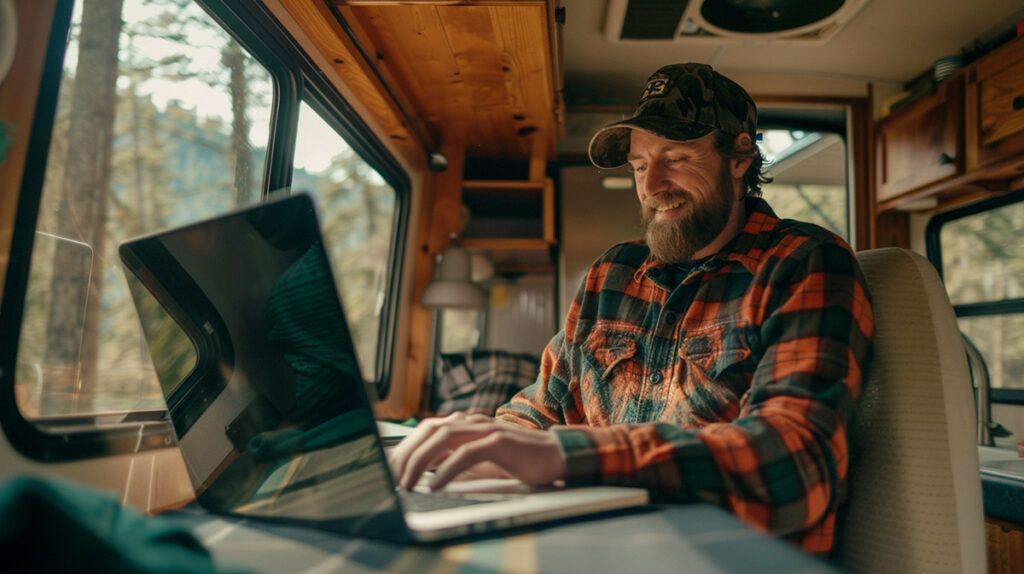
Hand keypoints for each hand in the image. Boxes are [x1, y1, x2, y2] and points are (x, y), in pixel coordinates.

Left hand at [387, 412, 565, 490]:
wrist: (557, 455)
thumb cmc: (519, 459)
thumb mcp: (483, 459)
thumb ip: (457, 458)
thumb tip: (428, 470)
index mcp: (467, 423)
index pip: (427, 429)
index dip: (406, 447)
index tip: (391, 468)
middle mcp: (474, 421)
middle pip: (430, 430)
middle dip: (407, 454)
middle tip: (394, 479)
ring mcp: (487, 429)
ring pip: (444, 437)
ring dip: (421, 461)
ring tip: (408, 483)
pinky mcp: (501, 442)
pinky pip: (467, 453)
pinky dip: (447, 469)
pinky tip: (435, 485)